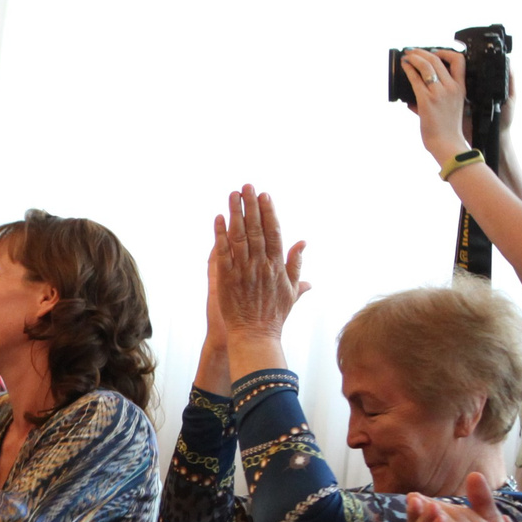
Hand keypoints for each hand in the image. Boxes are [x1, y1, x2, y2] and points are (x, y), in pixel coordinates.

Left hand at [210, 186, 309, 343]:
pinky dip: (221, 235)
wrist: (256, 336)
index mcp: (277, 266)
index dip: (269, 212)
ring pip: (239, 237)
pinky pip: (223, 253)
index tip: (265, 195)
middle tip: (247, 186)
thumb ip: (296, 264)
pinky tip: (218, 219)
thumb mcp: (292, 290)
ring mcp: (243, 271)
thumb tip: (303, 242)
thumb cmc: (275, 315)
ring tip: (232, 195)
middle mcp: (261, 265)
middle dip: (251, 206)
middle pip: (256, 229)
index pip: (273, 232)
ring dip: (235, 214)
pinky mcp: (227, 279)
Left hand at [401, 47, 472, 161]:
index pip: (460, 61)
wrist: (447, 143)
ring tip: (407, 56)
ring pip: (426, 66)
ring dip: (415, 58)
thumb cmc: (447, 129)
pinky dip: (408, 70)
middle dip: (423, 52)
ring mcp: (439, 93)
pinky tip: (404, 67)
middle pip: (438, 60)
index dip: (447, 51)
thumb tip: (413, 98)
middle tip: (413, 51)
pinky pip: (416, 79)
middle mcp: (451, 88)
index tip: (436, 51)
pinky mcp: (427, 100)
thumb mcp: (451, 108)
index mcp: (460, 88)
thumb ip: (437, 97)